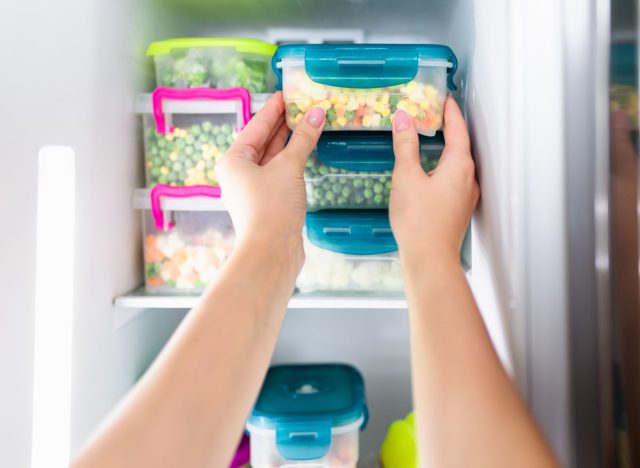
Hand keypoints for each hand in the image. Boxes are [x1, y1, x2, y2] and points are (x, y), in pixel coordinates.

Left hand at [216, 92, 325, 273]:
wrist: (272, 252)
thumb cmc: (271, 207)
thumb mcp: (288, 167)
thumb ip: (303, 138)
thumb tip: (317, 112)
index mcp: (234, 161)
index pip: (256, 126)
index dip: (273, 108)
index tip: (288, 93)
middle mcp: (239, 174)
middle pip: (263, 142)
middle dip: (283, 124)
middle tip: (303, 105)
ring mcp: (253, 190)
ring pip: (273, 159)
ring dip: (290, 143)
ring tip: (308, 122)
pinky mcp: (268, 203)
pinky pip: (280, 174)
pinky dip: (293, 161)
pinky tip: (306, 152)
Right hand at [389, 96, 478, 265]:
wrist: (429, 258)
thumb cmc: (419, 219)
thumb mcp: (407, 176)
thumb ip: (405, 145)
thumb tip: (404, 119)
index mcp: (460, 165)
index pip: (458, 129)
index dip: (450, 112)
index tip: (445, 99)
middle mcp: (468, 179)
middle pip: (461, 145)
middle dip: (449, 129)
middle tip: (435, 115)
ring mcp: (465, 196)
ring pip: (458, 164)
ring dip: (446, 149)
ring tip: (431, 140)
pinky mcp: (457, 210)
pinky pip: (454, 180)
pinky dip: (443, 167)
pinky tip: (430, 173)